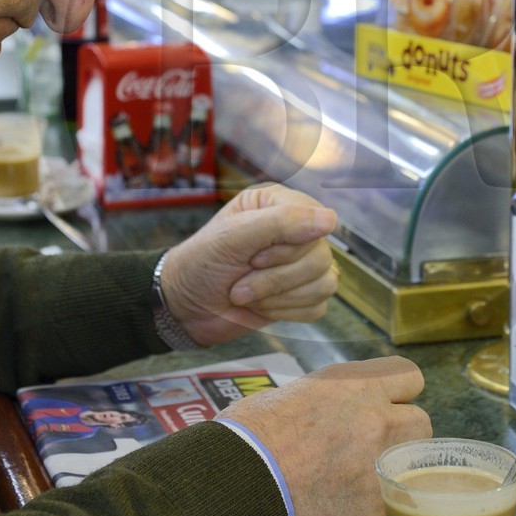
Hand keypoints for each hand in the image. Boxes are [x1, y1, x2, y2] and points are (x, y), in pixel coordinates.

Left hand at [162, 183, 338, 345]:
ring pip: (324, 282)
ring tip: (245, 295)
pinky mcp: (302, 295)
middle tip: (241, 281)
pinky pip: (318, 306)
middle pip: (321, 257)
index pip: (316, 222)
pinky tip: (262, 307)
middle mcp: (295, 230)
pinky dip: (287, 312)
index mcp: (280, 203)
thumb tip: (330, 220)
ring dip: (278, 297)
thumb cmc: (201, 263)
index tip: (252, 257)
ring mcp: (301, 264)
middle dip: (276, 278)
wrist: (185, 307)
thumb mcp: (233, 237)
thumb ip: (280, 222)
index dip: (288, 247)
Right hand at [224, 356, 430, 515]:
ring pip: (412, 466)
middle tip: (370, 447)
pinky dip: (370, 508)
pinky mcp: (373, 513)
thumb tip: (331, 410)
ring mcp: (379, 468)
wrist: (234, 488)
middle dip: (400, 433)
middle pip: (420, 421)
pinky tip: (339, 509)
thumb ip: (328, 399)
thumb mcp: (289, 395)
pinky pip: (387, 506)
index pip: (409, 376)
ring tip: (358, 479)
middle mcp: (377, 421)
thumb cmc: (248, 437)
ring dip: (395, 468)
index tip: (382, 405)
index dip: (395, 392)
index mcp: (356, 385)